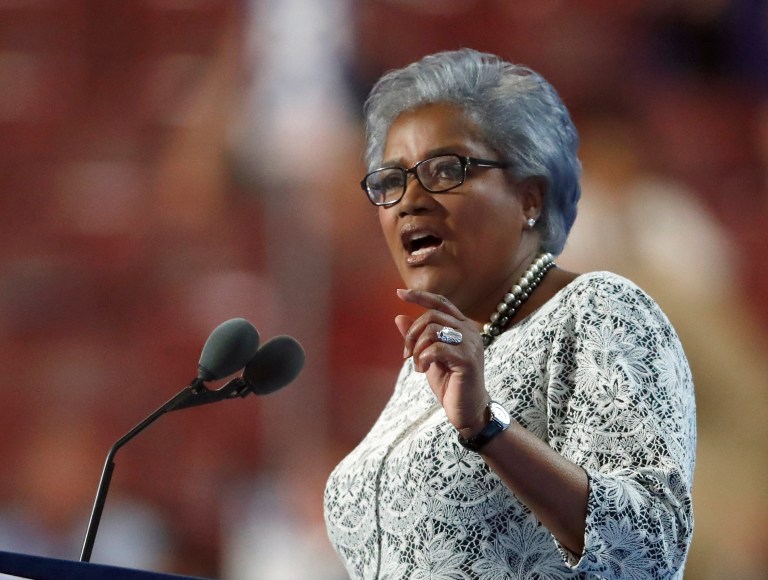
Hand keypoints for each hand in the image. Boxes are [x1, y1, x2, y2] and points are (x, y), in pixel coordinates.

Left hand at [395, 288, 488, 436]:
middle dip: (412, 333)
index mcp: (462, 327)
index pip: (441, 302)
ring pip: (433, 330)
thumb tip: (399, 317)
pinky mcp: (467, 359)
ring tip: (417, 364)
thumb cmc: (450, 383)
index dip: (420, 296)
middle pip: (431, 316)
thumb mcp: (429, 356)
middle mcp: (469, 331)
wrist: (468, 410)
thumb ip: (417, 337)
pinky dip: (423, 359)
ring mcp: (470, 344)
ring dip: (417, 348)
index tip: (399, 293)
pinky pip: (436, 349)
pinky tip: (423, 370)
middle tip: (406, 354)